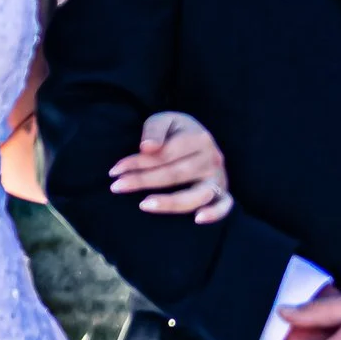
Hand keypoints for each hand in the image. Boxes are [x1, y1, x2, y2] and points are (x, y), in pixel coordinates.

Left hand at [108, 109, 231, 222]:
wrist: (196, 137)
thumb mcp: (164, 120)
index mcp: (199, 138)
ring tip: (143, 205)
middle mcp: (212, 159)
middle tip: (117, 187)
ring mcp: (219, 178)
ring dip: (170, 202)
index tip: (115, 170)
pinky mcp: (223, 193)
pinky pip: (225, 206)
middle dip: (143, 181)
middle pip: (176, 174)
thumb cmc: (175, 131)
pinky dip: (215, 214)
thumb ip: (154, 130)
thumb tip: (147, 147)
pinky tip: (197, 219)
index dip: (139, 162)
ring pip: (197, 195)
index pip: (165, 154)